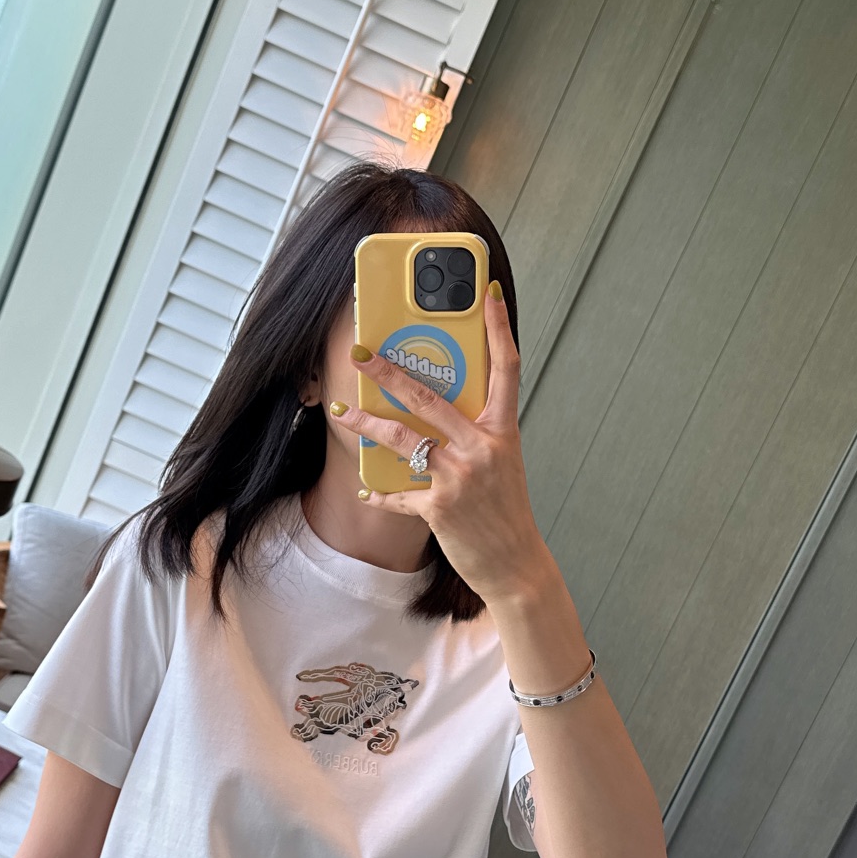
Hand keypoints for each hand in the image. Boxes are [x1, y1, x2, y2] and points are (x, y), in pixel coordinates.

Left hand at [334, 284, 547, 604]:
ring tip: (342, 413)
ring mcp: (460, 477)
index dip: (498, 328)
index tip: (487, 293)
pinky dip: (380, 493)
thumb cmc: (504, 510)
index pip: (506, 368)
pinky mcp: (439, 508)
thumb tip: (438, 405)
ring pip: (402, 438)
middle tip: (361, 353)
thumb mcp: (501, 463)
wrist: (514, 564)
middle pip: (429, 396)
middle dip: (388, 371)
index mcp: (502, 431)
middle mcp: (482, 448)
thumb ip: (474, 433)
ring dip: (366, 423)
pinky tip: (367, 489)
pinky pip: (399, 494)